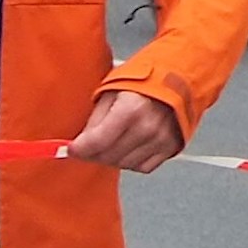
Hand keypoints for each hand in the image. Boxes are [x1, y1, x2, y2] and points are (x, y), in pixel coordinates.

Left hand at [64, 87, 182, 172]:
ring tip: (107, 145)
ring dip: (111, 158)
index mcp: (131, 109)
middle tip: (86, 148)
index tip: (71, 149)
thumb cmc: (142, 83)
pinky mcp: (171, 148)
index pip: (98, 141)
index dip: (80, 149)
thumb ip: (95, 121)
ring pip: (125, 164)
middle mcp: (148, 127)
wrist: (177, 80)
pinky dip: (131, 162)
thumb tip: (80, 142)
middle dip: (92, 154)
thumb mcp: (110, 92)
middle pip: (110, 155)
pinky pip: (143, 167)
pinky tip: (126, 149)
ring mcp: (161, 139)